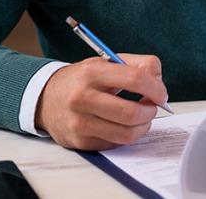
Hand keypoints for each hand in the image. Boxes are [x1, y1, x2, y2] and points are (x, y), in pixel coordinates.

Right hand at [35, 54, 168, 149]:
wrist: (44, 98)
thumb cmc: (82, 79)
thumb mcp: (106, 62)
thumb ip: (137, 64)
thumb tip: (158, 82)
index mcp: (93, 72)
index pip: (135, 79)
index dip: (155, 88)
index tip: (160, 93)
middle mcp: (83, 98)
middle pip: (131, 113)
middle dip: (151, 111)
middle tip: (152, 107)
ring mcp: (79, 122)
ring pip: (126, 134)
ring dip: (143, 127)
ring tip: (142, 118)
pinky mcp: (79, 141)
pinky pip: (114, 143)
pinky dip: (126, 136)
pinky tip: (123, 125)